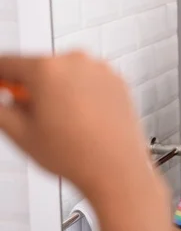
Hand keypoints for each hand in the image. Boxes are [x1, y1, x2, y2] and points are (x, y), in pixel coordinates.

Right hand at [0, 53, 153, 202]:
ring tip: (63, 124)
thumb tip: (1, 102)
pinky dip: (82, 94)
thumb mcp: (20, 134)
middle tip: (32, 117)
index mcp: (46, 69)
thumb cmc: (77, 155)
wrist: (117, 169)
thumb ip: (0, 110)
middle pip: (39, 68)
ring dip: (57, 91)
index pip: (7, 63)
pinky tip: (83, 120)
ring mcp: (99, 68)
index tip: (0, 84)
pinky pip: (89, 81)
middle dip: (31, 88)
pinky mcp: (116, 79)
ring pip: (66, 74)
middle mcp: (75, 61)